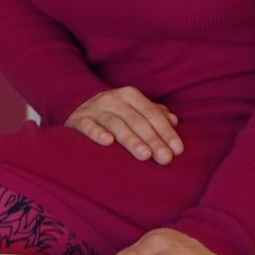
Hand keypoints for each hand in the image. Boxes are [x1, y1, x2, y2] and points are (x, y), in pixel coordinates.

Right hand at [65, 85, 182, 164]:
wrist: (77, 106)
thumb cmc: (114, 113)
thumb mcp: (134, 109)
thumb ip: (154, 114)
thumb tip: (174, 121)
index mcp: (129, 95)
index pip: (151, 113)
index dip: (166, 131)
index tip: (177, 150)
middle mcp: (112, 99)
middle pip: (136, 119)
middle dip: (153, 139)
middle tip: (165, 158)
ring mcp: (94, 109)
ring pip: (115, 123)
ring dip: (131, 139)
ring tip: (145, 155)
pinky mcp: (78, 120)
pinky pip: (88, 125)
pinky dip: (97, 133)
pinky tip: (108, 143)